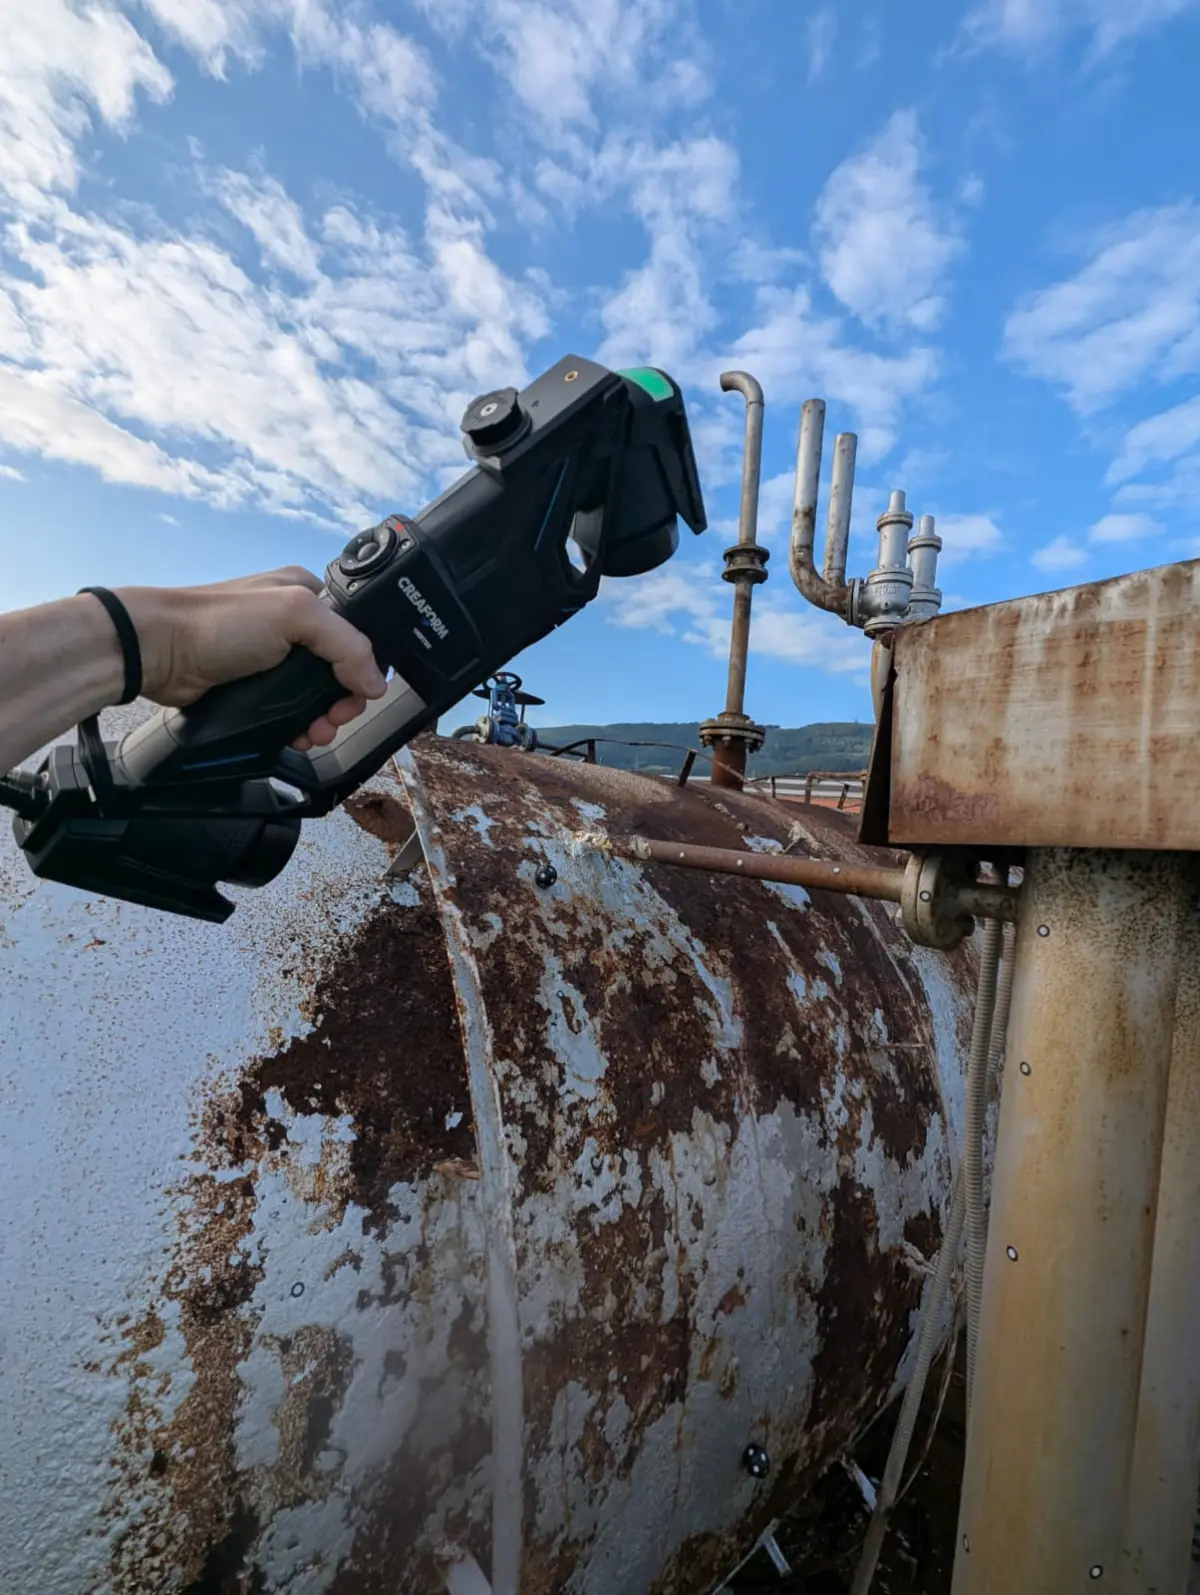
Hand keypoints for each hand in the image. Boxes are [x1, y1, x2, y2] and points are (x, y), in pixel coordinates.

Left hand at [116, 568, 387, 749]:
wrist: (158, 652)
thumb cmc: (221, 623)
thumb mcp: (296, 615)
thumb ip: (346, 645)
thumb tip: (377, 684)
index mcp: (307, 594)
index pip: (355, 634)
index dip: (361, 667)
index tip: (357, 695)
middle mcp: (292, 624)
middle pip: (339, 671)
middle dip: (341, 702)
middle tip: (332, 721)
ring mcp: (273, 658)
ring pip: (315, 696)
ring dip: (322, 720)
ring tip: (313, 735)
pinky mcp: (255, 687)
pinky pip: (290, 712)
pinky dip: (298, 727)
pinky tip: (296, 737)